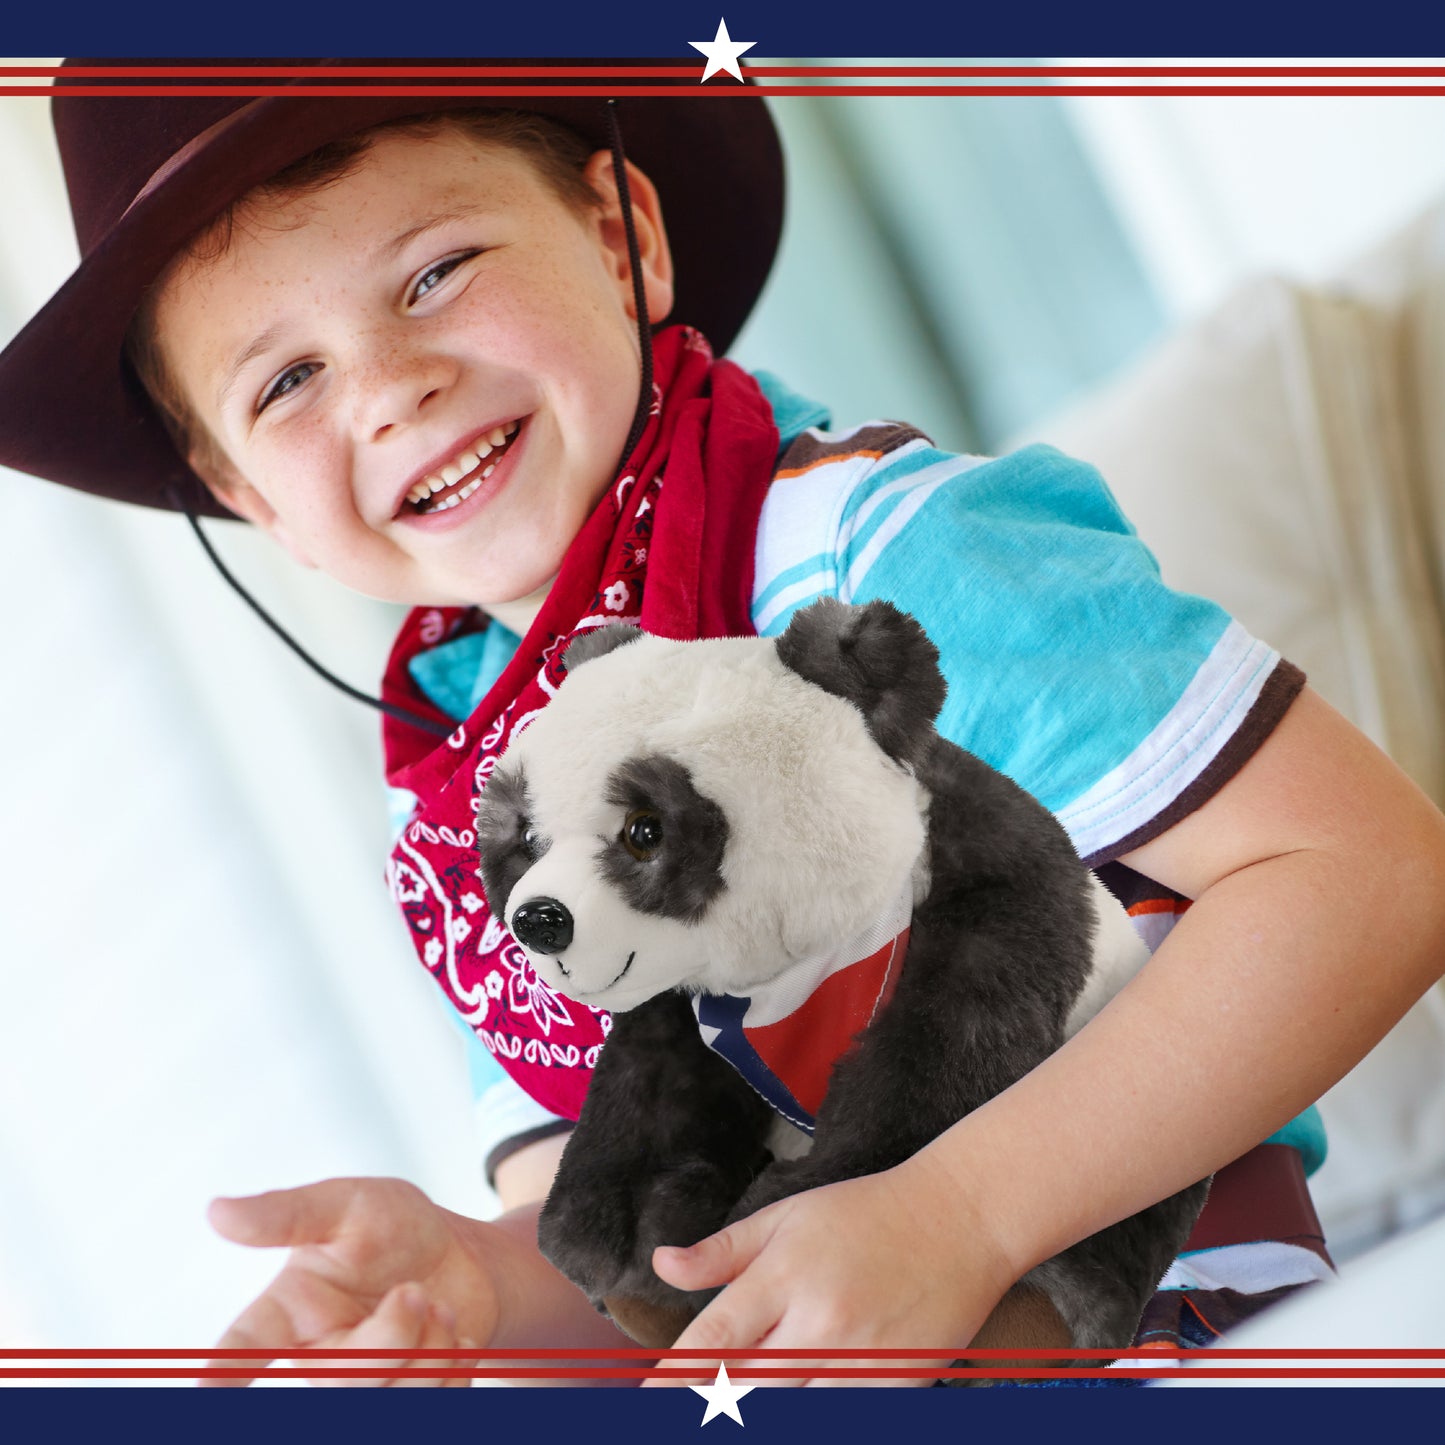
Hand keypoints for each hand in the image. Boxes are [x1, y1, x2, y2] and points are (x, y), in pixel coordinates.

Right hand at [202, 1177, 499, 1386]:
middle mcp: (318, 1357)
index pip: (244, 1346)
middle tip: (415, 1291)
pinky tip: (453, 1334)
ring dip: (431, 1346)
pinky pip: (436, 1401)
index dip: (222, 1367)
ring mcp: (363, 1386)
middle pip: (341, 1381)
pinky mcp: (407, 1400)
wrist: (462, 1258)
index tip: (204, 1385)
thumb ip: (288, 1213)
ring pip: (393, 1397)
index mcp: (288, 1312)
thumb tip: (218, 1211)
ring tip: (436, 1308)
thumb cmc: (393, 1230)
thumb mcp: (348, 1204)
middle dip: (391, 1336)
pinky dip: (456, 1363)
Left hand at [641, 1154, 1013, 1387]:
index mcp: (786, 1275)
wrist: (959, 1220)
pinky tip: (805, 1394)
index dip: (675, 1377)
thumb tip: (662, 1264)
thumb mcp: (786, 1216)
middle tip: (693, 1403)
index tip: (648, 1398)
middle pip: (747, 1391)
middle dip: (714, 1403)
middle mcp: (820, 1323)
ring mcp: (861, 1362)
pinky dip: (820, 1408)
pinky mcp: (896, 1388)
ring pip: (793, 1412)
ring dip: (766, 1407)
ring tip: (748, 1396)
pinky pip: (843, 1415)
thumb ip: (722, 1250)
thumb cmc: (866, 1214)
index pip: (715, 1341)